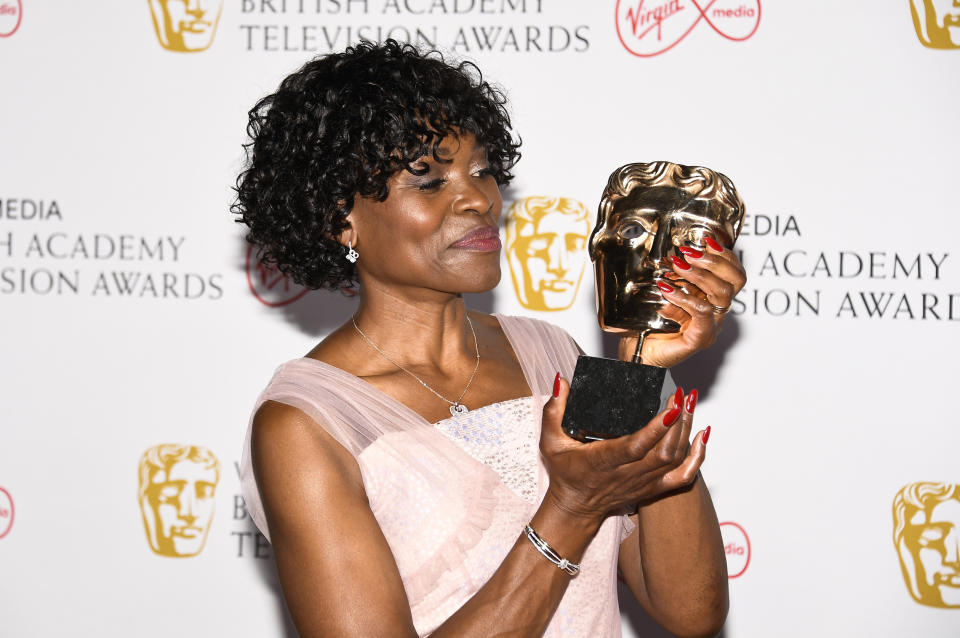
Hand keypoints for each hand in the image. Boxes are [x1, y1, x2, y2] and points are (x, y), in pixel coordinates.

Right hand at [540, 377, 707, 524]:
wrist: (575, 508)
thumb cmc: (565, 474)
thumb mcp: (550, 441)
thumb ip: (554, 410)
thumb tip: (561, 382)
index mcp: (604, 461)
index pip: (635, 447)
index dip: (656, 429)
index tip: (670, 408)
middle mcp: (628, 474)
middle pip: (663, 450)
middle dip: (678, 421)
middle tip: (683, 395)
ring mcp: (644, 482)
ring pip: (675, 459)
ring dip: (687, 430)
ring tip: (689, 404)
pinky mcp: (654, 487)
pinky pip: (683, 476)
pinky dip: (697, 457)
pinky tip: (703, 436)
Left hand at [620, 236, 746, 367]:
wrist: (638, 352)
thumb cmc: (648, 322)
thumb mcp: (662, 289)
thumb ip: (673, 273)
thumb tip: (675, 250)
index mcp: (711, 298)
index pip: (733, 272)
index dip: (724, 254)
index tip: (706, 240)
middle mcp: (716, 311)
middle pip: (736, 280)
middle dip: (715, 260)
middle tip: (690, 252)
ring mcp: (711, 325)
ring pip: (722, 293)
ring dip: (699, 274)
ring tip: (677, 265)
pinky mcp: (700, 338)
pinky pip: (702, 312)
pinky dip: (685, 297)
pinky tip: (668, 289)